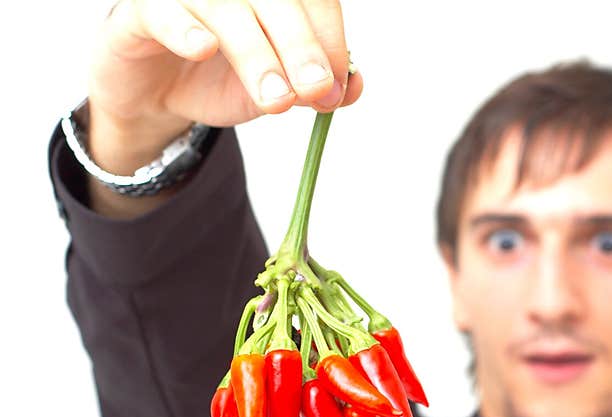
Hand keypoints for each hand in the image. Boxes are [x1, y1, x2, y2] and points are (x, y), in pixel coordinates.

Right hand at [86, 0, 362, 173]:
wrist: (157, 95)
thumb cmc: (219, 78)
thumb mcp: (276, 90)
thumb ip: (313, 87)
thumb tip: (355, 86)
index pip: (313, 0)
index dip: (330, 41)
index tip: (335, 88)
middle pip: (278, 0)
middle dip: (302, 47)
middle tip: (316, 90)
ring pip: (227, 9)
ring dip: (256, 54)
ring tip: (276, 99)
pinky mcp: (142, 8)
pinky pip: (162, 11)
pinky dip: (184, 28)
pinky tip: (203, 48)